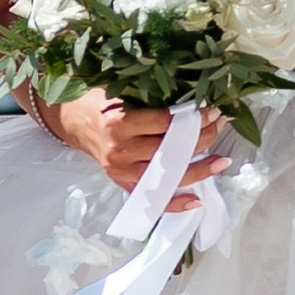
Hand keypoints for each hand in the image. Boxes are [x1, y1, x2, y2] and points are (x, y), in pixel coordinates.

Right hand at [48, 91, 226, 212]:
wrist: (72, 122)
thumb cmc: (97, 102)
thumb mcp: (119, 92)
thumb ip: (149, 100)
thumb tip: (191, 104)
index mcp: (119, 123)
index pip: (165, 124)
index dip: (193, 119)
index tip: (212, 111)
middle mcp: (121, 150)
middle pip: (171, 150)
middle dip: (201, 139)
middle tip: (220, 126)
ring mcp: (122, 171)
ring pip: (167, 176)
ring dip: (198, 169)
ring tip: (221, 161)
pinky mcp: (122, 183)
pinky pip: (153, 199)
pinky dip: (175, 202)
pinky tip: (196, 200)